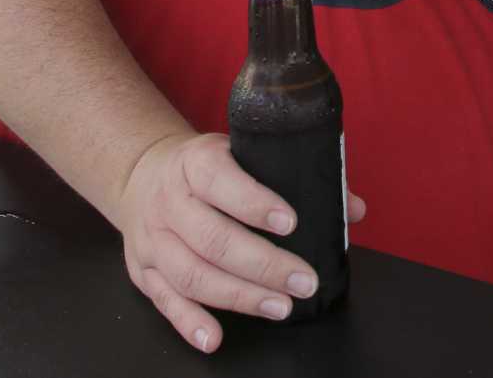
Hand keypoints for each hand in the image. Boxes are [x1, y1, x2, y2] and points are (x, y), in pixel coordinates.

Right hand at [115, 132, 366, 351]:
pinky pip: (165, 301)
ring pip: (191, 274)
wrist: (141, 175)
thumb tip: (352, 208)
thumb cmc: (206, 168)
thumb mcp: (243, 154)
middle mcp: (170, 201)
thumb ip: (296, 176)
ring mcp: (154, 239)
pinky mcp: (143, 271)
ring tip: (280, 307)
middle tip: (304, 280)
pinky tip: (215, 337)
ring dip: (238, 296)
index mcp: (196, 163)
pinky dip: (189, 323)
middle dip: (262, 264)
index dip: (255, 203)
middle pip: (212, 239)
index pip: (220, 180)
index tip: (291, 222)